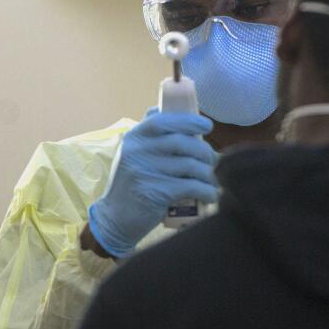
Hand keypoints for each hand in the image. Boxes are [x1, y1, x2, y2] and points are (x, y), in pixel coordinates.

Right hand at [88, 108, 218, 257]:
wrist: (115, 219)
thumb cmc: (133, 183)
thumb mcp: (133, 154)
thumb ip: (149, 134)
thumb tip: (167, 109)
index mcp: (134, 138)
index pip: (163, 121)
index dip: (188, 121)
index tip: (206, 126)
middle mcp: (137, 151)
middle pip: (182, 143)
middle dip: (204, 151)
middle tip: (213, 159)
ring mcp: (146, 172)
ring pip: (190, 165)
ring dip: (208, 173)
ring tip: (214, 179)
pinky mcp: (156, 193)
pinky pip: (191, 186)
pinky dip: (206, 190)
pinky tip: (211, 195)